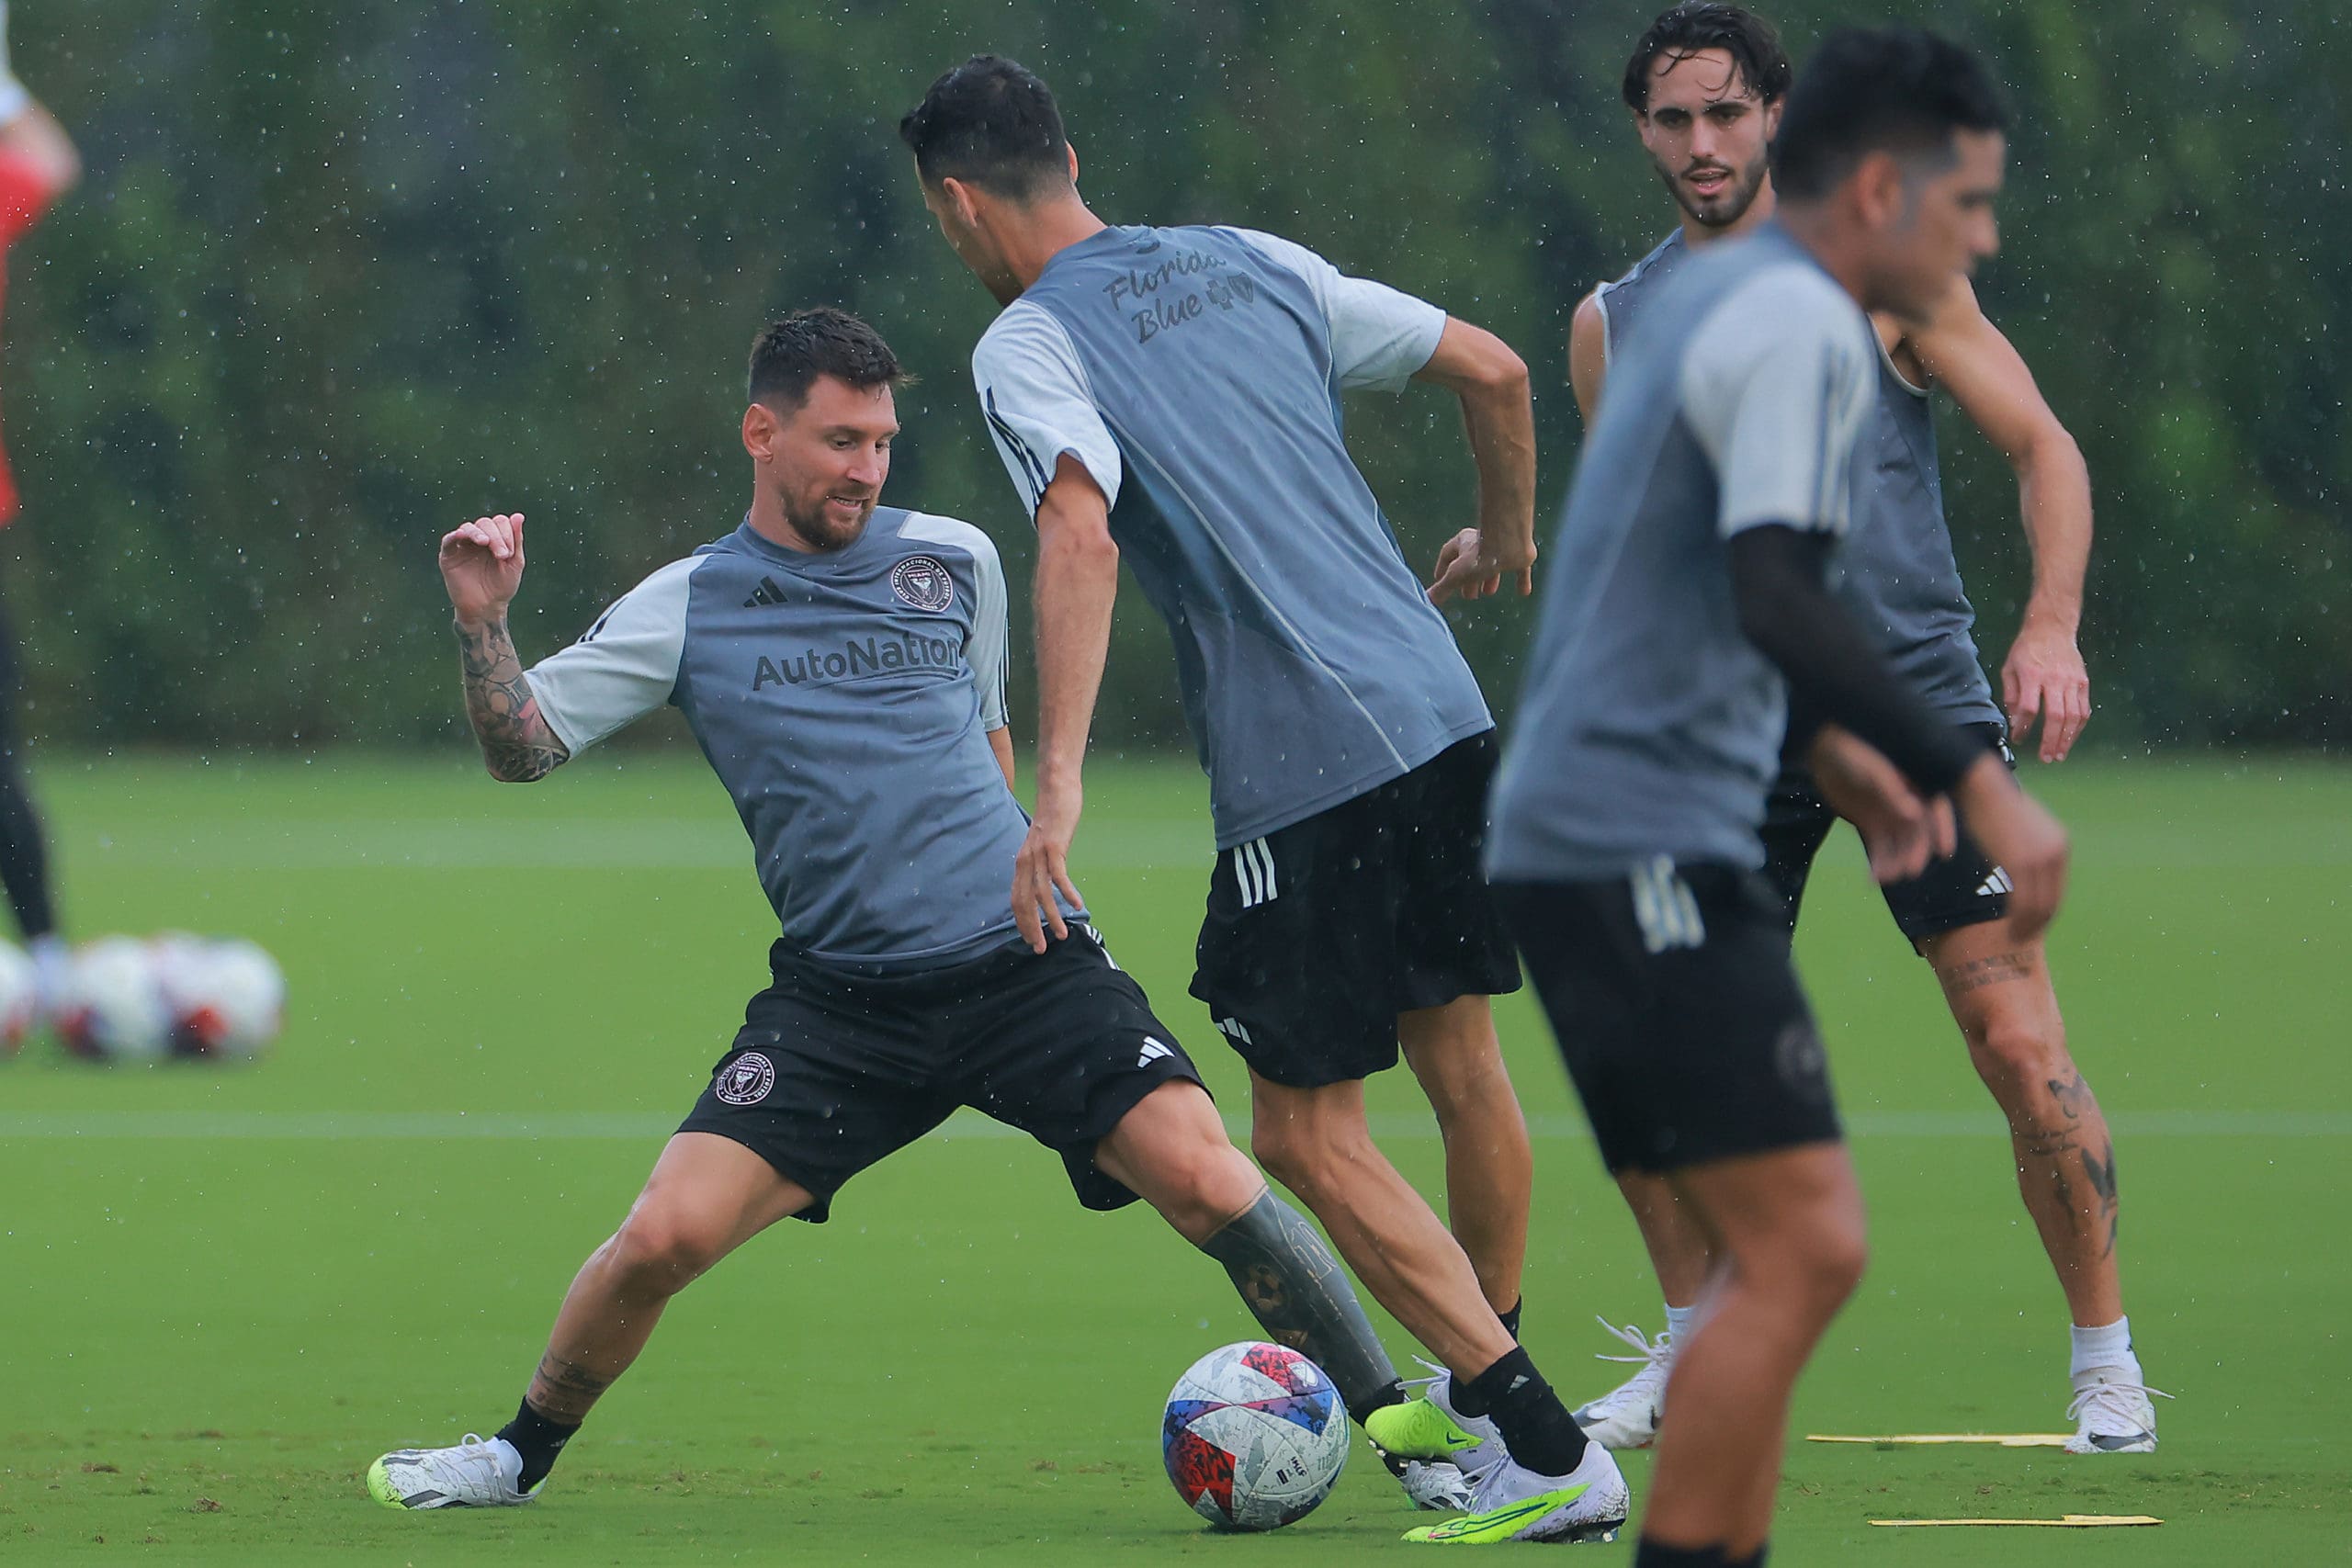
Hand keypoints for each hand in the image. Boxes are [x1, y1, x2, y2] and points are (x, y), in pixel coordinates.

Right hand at [440, 512, 526, 626]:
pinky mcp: (449, 555)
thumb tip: (519, 515)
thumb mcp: (515, 563)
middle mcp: (478, 539)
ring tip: (485, 543)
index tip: (510, 554)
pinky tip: (464, 536)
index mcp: (495, 539)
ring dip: (479, 533)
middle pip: (485, 523)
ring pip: (468, 527)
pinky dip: (456, 535)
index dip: (507, 532)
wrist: (486, 608)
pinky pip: (449, 540)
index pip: (500, 522)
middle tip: (502, 555)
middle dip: (496, 536)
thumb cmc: (502, 587)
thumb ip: (516, 540)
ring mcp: (463, 546)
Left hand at [1011, 779, 1083, 952]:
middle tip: (1040, 949)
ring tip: (1061, 935)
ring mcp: (1038, 854)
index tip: (1031, 940)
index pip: (1016, 900)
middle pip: (1024, 902)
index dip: (1022, 922)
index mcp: (1022, 863)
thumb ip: (1043, 862)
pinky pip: (1058, 875)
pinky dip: (1067, 892)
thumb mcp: (1044, 844)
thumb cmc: (1054, 816)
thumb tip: (1048, 879)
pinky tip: (1077, 905)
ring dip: (1052, 917)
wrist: (1056, 788)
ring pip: (1041, 894)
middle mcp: (1025, 861)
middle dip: (1031, 928)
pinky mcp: (1054, 846)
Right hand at [1428, 527, 1535, 604]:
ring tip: (1488, 593)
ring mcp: (1501, 549)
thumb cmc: (1480, 556)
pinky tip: (1523, 592)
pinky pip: (1520, 570)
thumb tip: (1426, 601)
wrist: (1510, 542)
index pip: (1447, 556)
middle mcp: (1481, 544)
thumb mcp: (1456, 576)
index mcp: (1463, 543)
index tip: (1441, 581)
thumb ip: (1442, 589)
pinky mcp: (1519, 556)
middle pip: (1471, 563)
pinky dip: (1521, 581)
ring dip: (1490, 580)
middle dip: (1469, 581)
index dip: (1442, 569)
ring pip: (1493, 565)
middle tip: (1469, 596)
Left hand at [1807, 726, 1956, 884]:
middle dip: (1916, 852)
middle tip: (1909, 870)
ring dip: (1896, 862)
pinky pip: (1880, 848)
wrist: (1824, 750)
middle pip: (1919, 832)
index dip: (1942, 829)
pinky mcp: (1872, 825)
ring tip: (1886, 877)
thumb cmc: (1853, 750)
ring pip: (1900, 844)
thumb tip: (1914, 813)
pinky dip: (1879, 864)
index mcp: (1916, 784)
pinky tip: (1873, 878)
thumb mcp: (1872, 767)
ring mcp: (1890, 816)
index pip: (1936, 809)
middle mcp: (1908, 803)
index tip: (1944, 851)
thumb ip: (1892, 789)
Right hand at [1952, 753, 2068, 938]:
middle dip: (2038, 924)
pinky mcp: (2020, 862)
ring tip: (2014, 939)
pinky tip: (2008, 929)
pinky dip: (2017, 920)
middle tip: (2023, 939)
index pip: (2057, 889)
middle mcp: (2056, 853)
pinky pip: (2022, 901)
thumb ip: (2028, 848)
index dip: (2046, 912)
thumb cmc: (1992, 805)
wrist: (1981, 786)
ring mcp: (2040, 858)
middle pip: (2051, 901)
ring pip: (2039, 906)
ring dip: (2027, 927)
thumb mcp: (2021, 828)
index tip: (2032, 925)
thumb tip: (2021, 865)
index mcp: (2060, 845)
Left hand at [2002, 617, 2089, 761]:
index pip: (2029, 708)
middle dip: (2051, 740)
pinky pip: (2084, 709)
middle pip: (2055, 715)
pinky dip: (2078, 727)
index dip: (2024, 727)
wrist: (2051, 628)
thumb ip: (2012, 695)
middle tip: (2046, 757)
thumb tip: (2016, 721)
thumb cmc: (2026, 650)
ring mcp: (2072, 681)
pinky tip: (2070, 738)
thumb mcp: (2010, 668)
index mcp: (2032, 676)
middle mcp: (2054, 679)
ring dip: (2067, 738)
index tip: (2019, 738)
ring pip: (2073, 715)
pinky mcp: (2083, 682)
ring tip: (2059, 754)